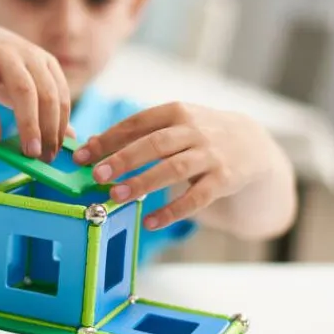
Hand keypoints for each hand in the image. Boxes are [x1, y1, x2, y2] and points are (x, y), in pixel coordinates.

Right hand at [0, 15, 70, 160]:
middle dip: (49, 129)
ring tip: (27, 152)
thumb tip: (70, 137)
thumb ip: (44, 109)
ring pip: (23, 90)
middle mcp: (28, 54)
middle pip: (47, 95)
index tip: (54, 155)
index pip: (61, 98)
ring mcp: (3, 53)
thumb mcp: (23, 85)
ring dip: (28, 123)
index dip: (60, 128)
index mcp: (45, 62)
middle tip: (44, 157)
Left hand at [72, 102, 278, 229]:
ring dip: (143, 183)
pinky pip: (196, 198)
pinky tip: (150, 221)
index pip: (136, 123)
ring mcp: (210, 155)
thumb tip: (90, 146)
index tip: (81, 155)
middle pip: (154, 144)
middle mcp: (194, 130)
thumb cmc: (198, 136)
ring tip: (115, 197)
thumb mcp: (172, 125)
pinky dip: (172, 212)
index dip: (108, 139)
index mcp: (175, 112)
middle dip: (123, 160)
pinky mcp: (224, 180)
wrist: (253, 145)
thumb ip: (136, 134)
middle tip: (96, 175)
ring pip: (174, 169)